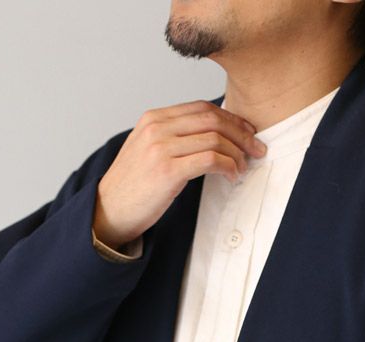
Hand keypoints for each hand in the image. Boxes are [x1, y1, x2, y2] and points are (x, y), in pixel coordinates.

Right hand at [93, 100, 266, 248]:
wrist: (108, 211)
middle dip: (241, 133)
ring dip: (237, 153)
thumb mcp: (147, 151)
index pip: (202, 108)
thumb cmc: (131, 187)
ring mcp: (161, 147)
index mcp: (153, 119)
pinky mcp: (168, 170)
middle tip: (257, 148)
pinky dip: (228, 166)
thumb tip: (209, 138)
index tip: (247, 132)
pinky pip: (210, 159)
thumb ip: (172, 138)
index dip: (231, 118)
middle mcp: (157, 127)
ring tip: (244, 167)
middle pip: (212, 119)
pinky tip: (232, 176)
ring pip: (215, 138)